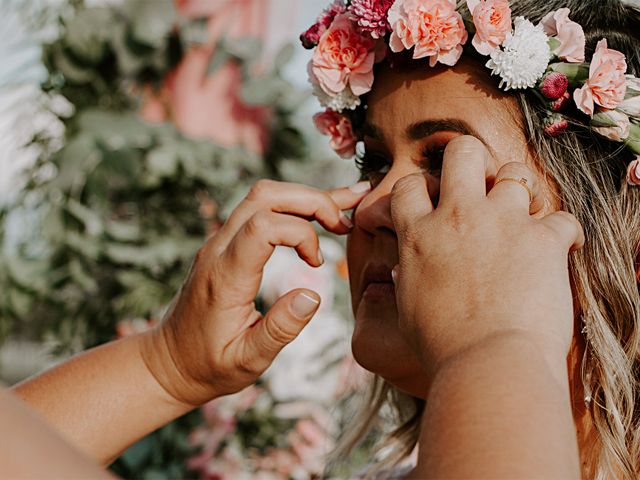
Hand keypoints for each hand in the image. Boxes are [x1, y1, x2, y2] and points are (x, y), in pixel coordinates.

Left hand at [140, 179, 369, 405]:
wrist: (169, 361)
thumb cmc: (208, 365)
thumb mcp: (247, 361)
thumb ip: (280, 329)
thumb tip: (313, 295)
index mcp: (225, 277)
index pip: (263, 226)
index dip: (301, 233)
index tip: (317, 263)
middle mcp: (218, 249)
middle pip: (265, 196)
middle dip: (312, 201)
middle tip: (344, 225)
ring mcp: (219, 242)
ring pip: (262, 195)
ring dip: (304, 199)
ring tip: (341, 213)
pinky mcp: (226, 244)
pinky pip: (259, 210)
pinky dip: (292, 207)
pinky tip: (319, 215)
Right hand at [389, 136, 583, 381]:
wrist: (487, 364)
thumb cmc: (442, 347)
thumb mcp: (408, 307)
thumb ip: (409, 275)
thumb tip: (405, 267)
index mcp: (419, 234)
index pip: (410, 184)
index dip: (420, 187)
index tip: (432, 202)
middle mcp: (458, 217)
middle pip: (462, 152)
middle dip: (469, 158)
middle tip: (478, 185)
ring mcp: (502, 223)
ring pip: (514, 173)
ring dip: (519, 191)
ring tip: (521, 216)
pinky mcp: (543, 239)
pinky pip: (562, 219)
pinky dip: (562, 234)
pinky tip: (560, 250)